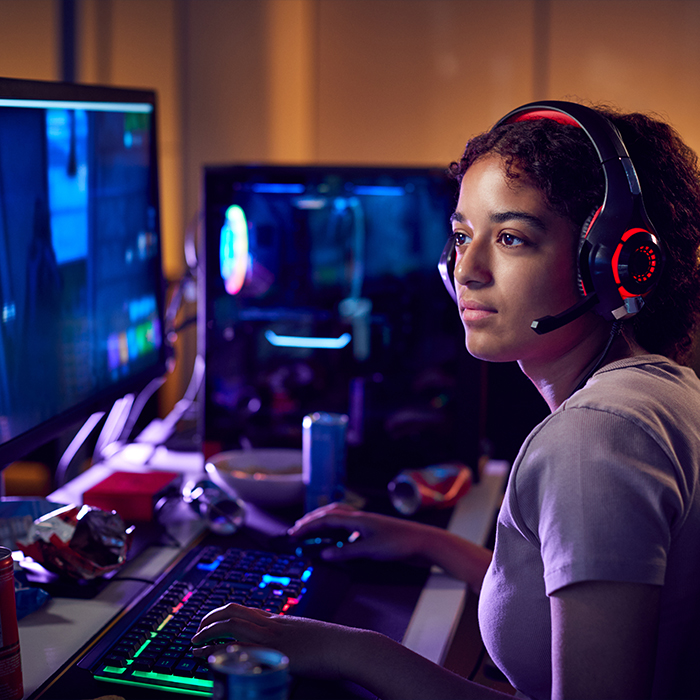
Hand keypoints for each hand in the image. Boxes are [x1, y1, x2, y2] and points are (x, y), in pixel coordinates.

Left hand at [190, 602, 362, 678]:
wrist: (347, 646)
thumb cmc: (332, 644)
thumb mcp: (306, 634)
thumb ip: (289, 635)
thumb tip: (280, 643)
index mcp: (279, 619)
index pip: (244, 609)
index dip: (222, 613)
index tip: (209, 622)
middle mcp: (272, 623)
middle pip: (233, 612)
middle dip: (209, 620)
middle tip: (196, 633)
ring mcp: (273, 637)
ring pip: (232, 626)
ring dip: (208, 634)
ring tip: (193, 644)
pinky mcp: (275, 653)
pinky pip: (242, 648)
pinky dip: (221, 652)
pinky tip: (209, 659)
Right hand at [288, 502, 428, 562]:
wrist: (425, 543)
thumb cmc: (400, 544)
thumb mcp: (371, 550)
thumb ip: (347, 552)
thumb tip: (324, 554)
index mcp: (357, 519)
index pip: (326, 519)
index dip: (308, 526)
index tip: (293, 533)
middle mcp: (360, 519)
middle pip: (330, 514)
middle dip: (312, 521)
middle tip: (297, 530)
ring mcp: (367, 524)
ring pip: (339, 518)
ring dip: (323, 523)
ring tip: (312, 531)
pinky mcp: (373, 532)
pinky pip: (348, 528)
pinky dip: (337, 531)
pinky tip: (337, 541)